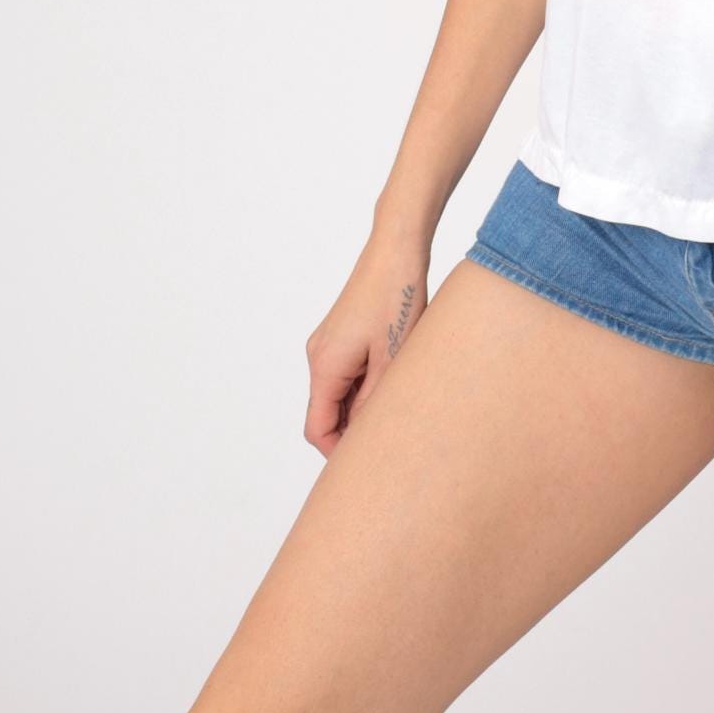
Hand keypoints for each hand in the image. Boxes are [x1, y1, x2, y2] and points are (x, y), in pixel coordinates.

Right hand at [302, 232, 430, 456]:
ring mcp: (328, 343)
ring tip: (396, 408)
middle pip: (325, 412)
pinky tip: (393, 381)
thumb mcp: (391, 358)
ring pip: (337, 392)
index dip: (338, 452)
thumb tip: (367, 436)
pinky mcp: (341, 333)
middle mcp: (318, 356)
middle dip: (351, 431)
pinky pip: (345, 372)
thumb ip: (374, 401)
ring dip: (360, 405)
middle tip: (387, 441)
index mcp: (325, 366)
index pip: (317, 429)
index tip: (366, 462)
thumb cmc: (396, 298)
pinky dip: (363, 385)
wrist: (396, 249)